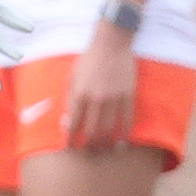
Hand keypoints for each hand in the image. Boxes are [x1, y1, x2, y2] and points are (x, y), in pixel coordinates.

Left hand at [64, 25, 136, 147]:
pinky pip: (127, 119)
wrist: (111, 43)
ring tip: (104, 150)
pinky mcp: (128, 95)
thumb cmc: (89, 59)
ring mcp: (113, 98)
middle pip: (92, 130)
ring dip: (106, 142)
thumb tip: (68, 120)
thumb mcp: (72, 76)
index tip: (70, 147)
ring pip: (109, 128)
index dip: (71, 138)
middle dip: (89, 145)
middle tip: (88, 152)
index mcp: (79, 93)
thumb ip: (70, 97)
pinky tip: (122, 141)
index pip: (74, 123)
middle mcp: (96, 98)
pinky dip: (124, 132)